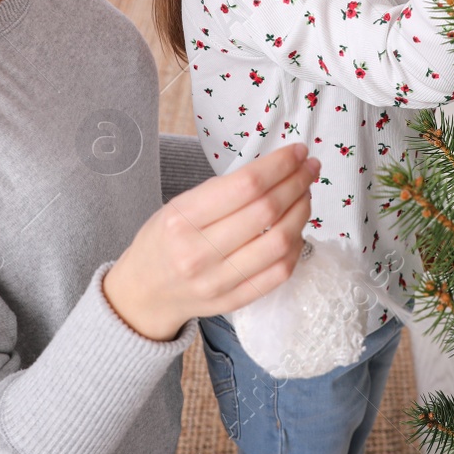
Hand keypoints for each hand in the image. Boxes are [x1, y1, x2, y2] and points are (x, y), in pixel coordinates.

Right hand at [102, 143, 319, 340]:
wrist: (144, 294)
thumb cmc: (163, 241)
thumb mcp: (177, 206)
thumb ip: (221, 192)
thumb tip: (275, 169)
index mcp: (182, 220)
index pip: (245, 186)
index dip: (279, 165)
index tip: (297, 151)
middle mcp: (199, 253)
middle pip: (266, 212)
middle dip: (297, 183)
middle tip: (309, 168)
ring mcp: (218, 282)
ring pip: (280, 243)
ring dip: (302, 213)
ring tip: (305, 195)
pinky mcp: (235, 302)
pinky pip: (279, 273)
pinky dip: (296, 246)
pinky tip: (297, 229)